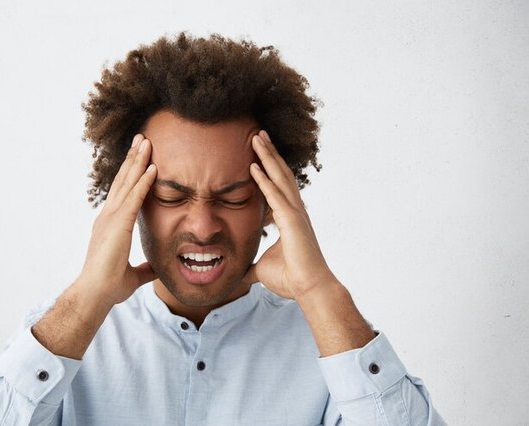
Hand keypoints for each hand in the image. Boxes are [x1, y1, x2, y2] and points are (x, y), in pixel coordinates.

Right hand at [77, 134, 157, 304]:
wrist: (95, 294)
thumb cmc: (109, 286)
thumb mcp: (133, 274)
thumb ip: (145, 268)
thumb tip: (157, 268)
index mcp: (110, 225)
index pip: (123, 194)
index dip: (131, 175)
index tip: (140, 159)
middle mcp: (108, 217)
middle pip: (123, 181)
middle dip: (133, 159)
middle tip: (141, 139)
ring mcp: (111, 219)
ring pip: (127, 183)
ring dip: (138, 162)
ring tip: (146, 142)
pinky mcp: (118, 225)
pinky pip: (134, 198)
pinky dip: (144, 182)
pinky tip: (153, 168)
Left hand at [245, 130, 337, 299]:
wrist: (308, 289)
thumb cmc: (290, 278)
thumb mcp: (262, 268)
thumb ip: (250, 267)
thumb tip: (237, 275)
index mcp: (289, 217)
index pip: (277, 186)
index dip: (269, 168)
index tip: (258, 152)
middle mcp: (294, 210)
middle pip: (280, 174)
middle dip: (269, 153)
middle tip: (258, 133)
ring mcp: (295, 214)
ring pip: (280, 178)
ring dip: (267, 157)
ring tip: (257, 137)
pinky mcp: (292, 222)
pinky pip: (275, 196)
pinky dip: (264, 180)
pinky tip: (254, 166)